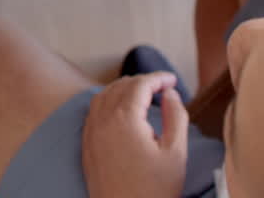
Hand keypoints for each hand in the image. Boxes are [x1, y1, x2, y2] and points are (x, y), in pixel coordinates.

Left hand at [82, 72, 188, 197]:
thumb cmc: (154, 190)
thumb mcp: (175, 153)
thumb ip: (176, 116)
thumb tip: (171, 94)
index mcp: (125, 118)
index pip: (140, 84)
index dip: (158, 78)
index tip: (173, 80)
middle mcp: (102, 120)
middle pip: (120, 86)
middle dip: (142, 82)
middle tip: (162, 88)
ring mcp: (91, 133)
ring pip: (103, 96)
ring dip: (123, 89)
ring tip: (144, 96)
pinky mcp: (86, 146)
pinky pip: (94, 112)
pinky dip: (108, 102)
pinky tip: (122, 112)